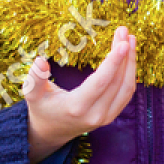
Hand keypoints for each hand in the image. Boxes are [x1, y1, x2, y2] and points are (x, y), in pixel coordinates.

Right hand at [24, 27, 137, 163]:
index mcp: (76, 107)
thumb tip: (40, 60)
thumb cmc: (42, 108)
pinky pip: (126, 92)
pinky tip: (128, 55)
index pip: (101, 82)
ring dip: (130, 62)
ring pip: (126, 87)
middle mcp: (95, 114)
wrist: (52, 132)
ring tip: (130, 38)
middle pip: (117, 81)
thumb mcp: (33, 94)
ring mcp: (106, 117)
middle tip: (124, 30)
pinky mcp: (112, 115)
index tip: (123, 42)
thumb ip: (35, 78)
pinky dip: (130, 72)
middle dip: (124, 54)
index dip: (114, 62)